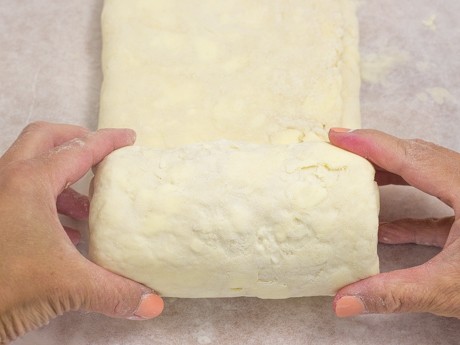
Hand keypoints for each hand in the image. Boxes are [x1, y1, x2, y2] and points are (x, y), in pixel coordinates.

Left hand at [0, 122, 163, 343]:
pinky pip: (20, 191)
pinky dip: (46, 200)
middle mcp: (7, 179)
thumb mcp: (66, 286)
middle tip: (101, 154)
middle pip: (45, 138)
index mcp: (29, 183)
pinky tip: (64, 232)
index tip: (129, 139)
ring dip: (62, 177)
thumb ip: (114, 292)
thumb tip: (152, 304)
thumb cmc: (4, 287)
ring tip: (86, 206)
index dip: (109, 141)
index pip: (79, 150)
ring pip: (29, 165)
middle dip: (77, 140)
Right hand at [329, 128, 459, 317]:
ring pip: (427, 175)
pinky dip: (409, 215)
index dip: (368, 144)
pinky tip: (386, 231)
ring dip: (390, 177)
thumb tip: (342, 302)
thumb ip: (393, 293)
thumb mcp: (449, 288)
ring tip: (359, 180)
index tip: (336, 136)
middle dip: (375, 151)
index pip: (408, 156)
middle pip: (415, 155)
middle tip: (341, 150)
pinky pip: (437, 207)